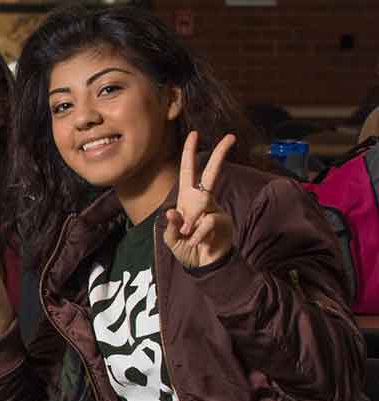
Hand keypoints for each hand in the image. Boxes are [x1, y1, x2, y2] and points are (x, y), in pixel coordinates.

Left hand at [163, 131, 236, 269]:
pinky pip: (207, 223)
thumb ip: (170, 227)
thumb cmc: (185, 248)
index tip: (194, 134)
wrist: (204, 266)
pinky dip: (197, 235)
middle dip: (220, 155)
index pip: (188, 171)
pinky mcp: (222, 222)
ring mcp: (214, 210)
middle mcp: (203, 200)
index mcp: (187, 199)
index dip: (189, 153)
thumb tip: (172, 213)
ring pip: (203, 205)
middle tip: (231, 136)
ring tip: (187, 237)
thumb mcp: (171, 238)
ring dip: (190, 224)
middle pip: (212, 174)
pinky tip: (196, 243)